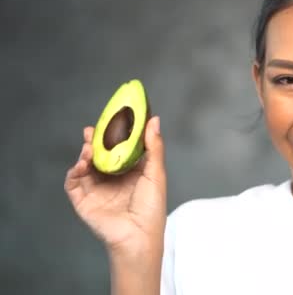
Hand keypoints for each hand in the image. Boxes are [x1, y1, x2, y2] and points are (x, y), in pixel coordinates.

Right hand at [64, 116, 166, 256]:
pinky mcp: (83, 201)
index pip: (119, 149)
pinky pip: (73, 183)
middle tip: (92, 130)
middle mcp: (112, 180)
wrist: (138, 236)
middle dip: (94, 142)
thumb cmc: (151, 208)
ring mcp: (96, 190)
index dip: (114, 135)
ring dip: (84, 154)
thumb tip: (154, 120)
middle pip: (99, 156)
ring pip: (85, 166)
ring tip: (88, 146)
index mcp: (131, 173)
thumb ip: (153, 147)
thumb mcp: (155, 173)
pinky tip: (81, 163)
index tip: (112, 120)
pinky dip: (75, 171)